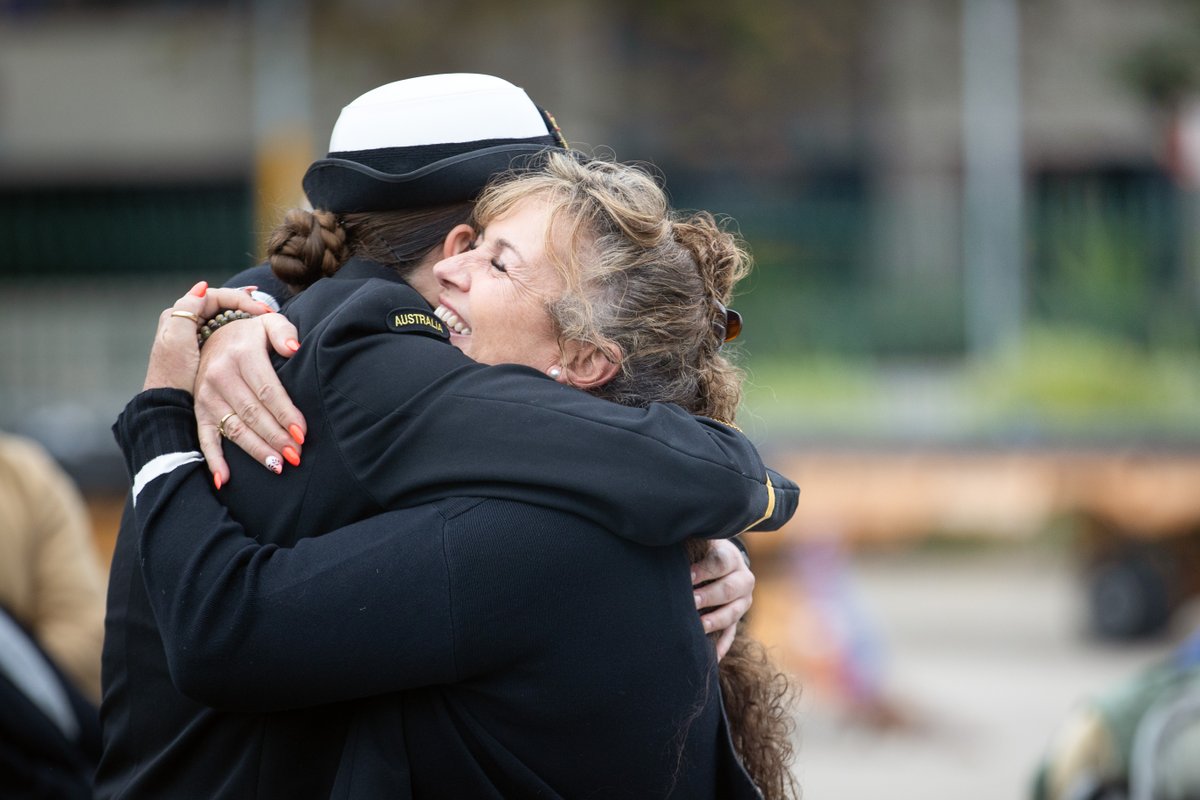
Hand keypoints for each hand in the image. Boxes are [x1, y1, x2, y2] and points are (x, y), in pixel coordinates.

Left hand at [143, 282, 270, 394]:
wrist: (169, 405)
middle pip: (223, 306)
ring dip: (248, 320)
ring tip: (267, 324)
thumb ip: (186, 310)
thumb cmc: (172, 375)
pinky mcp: (206, 353)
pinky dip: (243, 334)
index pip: (216, 296)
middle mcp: (188, 323)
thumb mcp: (177, 340)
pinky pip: (228, 335)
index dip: (241, 299)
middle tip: (270, 315)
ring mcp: (198, 338)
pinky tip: (257, 340)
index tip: (263, 311)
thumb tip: (202, 287)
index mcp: (179, 316)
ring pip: (228, 320)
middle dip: (248, 307)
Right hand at [194, 310, 305, 486]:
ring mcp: (206, 395)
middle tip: (296, 456)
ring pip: (233, 428)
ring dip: (256, 450)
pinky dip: (214, 460)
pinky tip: (225, 479)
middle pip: (252, 413)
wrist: (212, 335)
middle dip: (276, 437)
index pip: (267, 390)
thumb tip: (294, 350)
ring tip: (278, 466)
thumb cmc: (250, 335)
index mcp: (240, 355)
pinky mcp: (198, 410)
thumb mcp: (267, 323)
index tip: (303, 433)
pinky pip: (204, 438)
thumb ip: (284, 332)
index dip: (285, 414)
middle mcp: (219, 376)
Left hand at [692, 539, 754, 660]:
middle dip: (709, 596)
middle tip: (691, 601)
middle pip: (729, 589)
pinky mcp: (738, 619)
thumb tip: (664, 546)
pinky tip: (711, 657)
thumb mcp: (701, 544)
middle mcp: (743, 580)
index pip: (721, 562)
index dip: (705, 569)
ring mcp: (743, 602)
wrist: (724, 562)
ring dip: (716, 620)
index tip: (688, 576)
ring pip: (733, 613)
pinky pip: (731, 634)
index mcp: (731, 558)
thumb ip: (689, 547)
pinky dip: (721, 646)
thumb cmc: (702, 552)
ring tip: (699, 626)